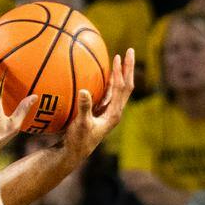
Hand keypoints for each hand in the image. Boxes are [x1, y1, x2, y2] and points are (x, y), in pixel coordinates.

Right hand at [57, 49, 135, 171]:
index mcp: (114, 114)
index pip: (121, 88)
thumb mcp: (81, 124)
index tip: (118, 56)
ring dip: (121, 73)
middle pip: (126, 86)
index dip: (120, 72)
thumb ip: (84, 107)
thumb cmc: (78, 140)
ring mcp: (109, 112)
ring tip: (120, 59)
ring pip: (119, 89)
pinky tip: (105, 74)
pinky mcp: (102, 113)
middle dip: (128, 68)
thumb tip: (84, 90)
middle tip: (129, 51)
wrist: (74, 153)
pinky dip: (110, 81)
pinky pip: (110, 93)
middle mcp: (115, 112)